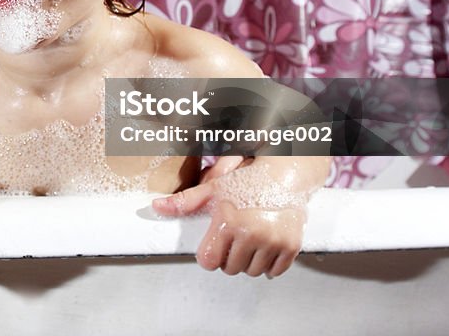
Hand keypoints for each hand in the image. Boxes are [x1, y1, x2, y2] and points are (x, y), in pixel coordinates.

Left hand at [153, 157, 316, 277]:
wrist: (285, 176)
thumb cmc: (248, 181)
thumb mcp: (213, 190)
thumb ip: (185, 202)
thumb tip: (158, 207)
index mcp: (228, 222)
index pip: (209, 261)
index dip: (209, 256)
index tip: (213, 248)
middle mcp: (251, 233)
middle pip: (230, 269)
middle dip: (228, 258)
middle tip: (232, 241)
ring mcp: (272, 241)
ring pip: (252, 272)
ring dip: (248, 263)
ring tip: (248, 243)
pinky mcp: (290, 246)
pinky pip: (274, 271)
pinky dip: (268, 265)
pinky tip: (264, 249)